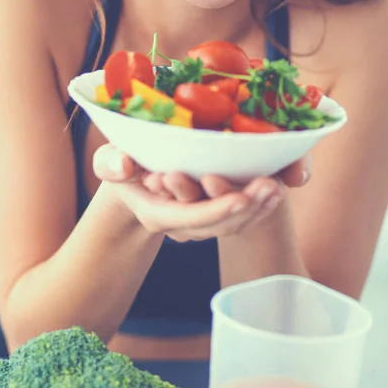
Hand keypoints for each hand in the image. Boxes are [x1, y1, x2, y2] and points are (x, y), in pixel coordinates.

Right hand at [93, 145, 310, 241]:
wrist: (133, 179)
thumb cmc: (121, 166)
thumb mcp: (108, 162)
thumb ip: (110, 164)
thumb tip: (123, 165)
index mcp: (158, 213)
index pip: (191, 217)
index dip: (216, 210)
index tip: (241, 197)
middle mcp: (182, 224)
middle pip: (220, 225)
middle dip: (247, 209)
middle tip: (271, 187)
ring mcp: (200, 222)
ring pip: (234, 224)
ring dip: (259, 208)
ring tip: (279, 187)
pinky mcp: (213, 213)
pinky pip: (240, 216)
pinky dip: (260, 205)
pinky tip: (278, 188)